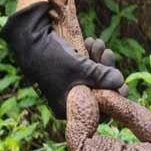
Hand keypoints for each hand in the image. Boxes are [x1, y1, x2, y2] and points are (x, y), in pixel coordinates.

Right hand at [0, 1, 124, 118]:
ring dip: (100, 60)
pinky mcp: (67, 71)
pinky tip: (91, 42)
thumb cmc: (52, 59)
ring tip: (98, 43)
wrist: (27, 37)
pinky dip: (91, 56)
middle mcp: (68, 100)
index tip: (124, 86)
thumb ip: (102, 77)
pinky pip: (85, 68)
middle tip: (109, 54)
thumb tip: (120, 81)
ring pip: (93, 78)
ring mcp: (67, 85)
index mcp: (68, 109)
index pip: (98, 112)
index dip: (113, 99)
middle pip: (97, 92)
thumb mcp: (80, 70)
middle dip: (106, 73)